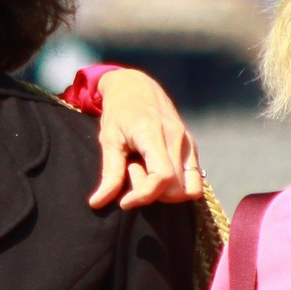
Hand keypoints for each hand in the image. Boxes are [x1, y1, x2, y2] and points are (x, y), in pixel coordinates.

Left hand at [88, 69, 202, 209]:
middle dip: (152, 192)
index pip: (162, 176)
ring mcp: (188, 142)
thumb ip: (109, 173)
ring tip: (145, 170)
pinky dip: (174, 185)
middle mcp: (177, 138)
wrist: (136, 86)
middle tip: (132, 172)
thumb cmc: (119, 111)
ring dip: (166, 190)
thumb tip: (98, 203)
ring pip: (190, 187)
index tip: (124, 201)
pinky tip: (154, 168)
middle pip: (176, 188)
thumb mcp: (108, 140)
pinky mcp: (191, 146)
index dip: (144, 196)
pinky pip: (192, 179)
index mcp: (154, 133)